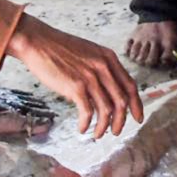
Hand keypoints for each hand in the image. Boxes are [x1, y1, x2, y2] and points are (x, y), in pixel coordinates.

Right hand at [6, 11, 143, 137]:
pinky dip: (86, 124)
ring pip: (107, 110)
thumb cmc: (60, 49)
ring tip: (98, 134)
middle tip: (116, 131)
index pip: (130, 85)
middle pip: (122, 101)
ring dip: (104, 126)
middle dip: (121, 120)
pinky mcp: (75, 87)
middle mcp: (103, 67)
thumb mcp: (89, 53)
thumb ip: (101, 69)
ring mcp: (90, 77)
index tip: (138, 117)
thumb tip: (106, 92)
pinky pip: (88, 112)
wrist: (39, 42)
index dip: (136, 104)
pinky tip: (82, 128)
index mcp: (109, 58)